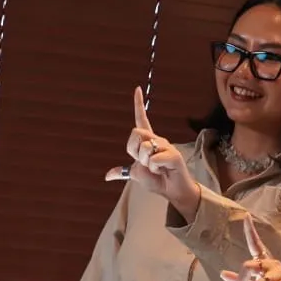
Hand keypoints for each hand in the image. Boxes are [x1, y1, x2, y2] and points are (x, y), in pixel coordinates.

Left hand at [106, 87, 201, 217]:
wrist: (171, 191)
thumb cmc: (157, 180)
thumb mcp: (136, 174)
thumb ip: (123, 171)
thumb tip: (107, 176)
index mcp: (148, 141)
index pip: (141, 119)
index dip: (138, 104)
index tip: (137, 88)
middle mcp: (158, 139)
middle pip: (136, 134)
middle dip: (135, 152)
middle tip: (145, 164)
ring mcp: (167, 146)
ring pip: (145, 148)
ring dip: (146, 164)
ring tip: (157, 169)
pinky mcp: (174, 155)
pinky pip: (154, 160)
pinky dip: (154, 169)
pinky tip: (163, 171)